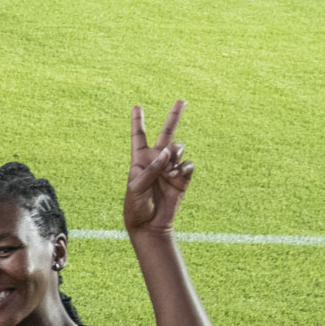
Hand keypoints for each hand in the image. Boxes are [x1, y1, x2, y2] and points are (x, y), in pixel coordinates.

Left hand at [121, 100, 193, 237]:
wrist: (150, 225)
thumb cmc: (137, 206)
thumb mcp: (136, 186)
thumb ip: (151, 168)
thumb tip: (167, 152)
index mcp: (140, 160)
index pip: (138, 136)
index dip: (138, 121)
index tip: (137, 106)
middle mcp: (156, 160)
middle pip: (166, 133)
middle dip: (174, 116)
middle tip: (182, 100)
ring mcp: (171, 168)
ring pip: (178, 148)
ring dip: (175, 154)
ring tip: (168, 169)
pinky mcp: (183, 178)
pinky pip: (188, 164)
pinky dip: (183, 167)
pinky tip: (176, 176)